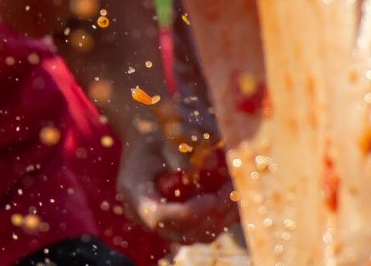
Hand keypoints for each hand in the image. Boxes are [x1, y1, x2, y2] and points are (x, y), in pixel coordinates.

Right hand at [113, 97, 239, 245]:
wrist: (143, 140)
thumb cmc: (151, 134)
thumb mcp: (160, 137)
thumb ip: (179, 151)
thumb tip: (211, 164)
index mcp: (134, 193)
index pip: (158, 218)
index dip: (188, 213)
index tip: (211, 198)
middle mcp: (144, 215)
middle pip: (181, 233)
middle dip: (211, 217)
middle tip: (230, 194)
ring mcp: (160, 222)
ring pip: (195, 236)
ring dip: (220, 219)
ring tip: (237, 195)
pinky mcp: (176, 223)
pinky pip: (201, 231)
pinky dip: (221, 219)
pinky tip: (235, 200)